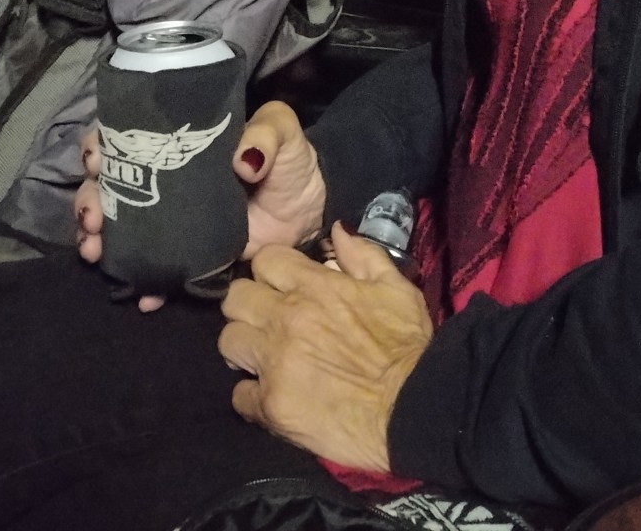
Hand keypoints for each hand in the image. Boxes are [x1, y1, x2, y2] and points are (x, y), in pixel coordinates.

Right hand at [75, 102, 326, 312]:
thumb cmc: (290, 163)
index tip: (97, 160)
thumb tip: (244, 161)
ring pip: (117, 226)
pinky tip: (144, 292)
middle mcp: (164, 179)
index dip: (101, 146)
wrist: (307, 217)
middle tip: (92, 218)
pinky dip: (141, 281)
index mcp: (177, 141)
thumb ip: (266, 135)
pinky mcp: (184, 256)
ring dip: (97, 239)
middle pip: (109, 184)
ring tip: (96, 251)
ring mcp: (169, 220)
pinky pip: (151, 268)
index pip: (126, 135)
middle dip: (88, 200)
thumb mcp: (283, 132)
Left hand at [220, 226, 432, 468]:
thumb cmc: (406, 346)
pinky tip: (271, 395)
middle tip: (267, 318)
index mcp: (316, 287)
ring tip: (263, 356)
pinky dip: (253, 395)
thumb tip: (336, 230)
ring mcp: (275, 363)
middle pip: (235, 298)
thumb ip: (363, 255)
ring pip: (228, 341)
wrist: (412, 410)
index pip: (265, 259)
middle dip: (248, 304)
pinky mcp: (272, 405)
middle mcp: (287, 319)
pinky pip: (239, 395)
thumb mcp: (396, 288)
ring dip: (244, 346)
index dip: (271, 269)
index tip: (281, 282)